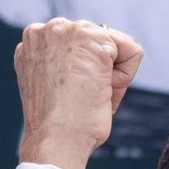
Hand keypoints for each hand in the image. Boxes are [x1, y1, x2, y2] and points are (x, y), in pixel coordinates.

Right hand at [13, 19, 143, 168]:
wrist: (55, 140)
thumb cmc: (58, 124)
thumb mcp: (54, 84)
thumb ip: (66, 63)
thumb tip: (92, 60)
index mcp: (35, 41)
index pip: (81, 46)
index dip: (86, 74)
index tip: (69, 95)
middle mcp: (48, 29)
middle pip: (101, 42)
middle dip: (101, 71)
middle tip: (81, 97)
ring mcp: (68, 30)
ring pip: (117, 46)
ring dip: (111, 75)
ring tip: (88, 94)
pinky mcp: (92, 38)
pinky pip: (132, 52)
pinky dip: (125, 77)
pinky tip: (101, 90)